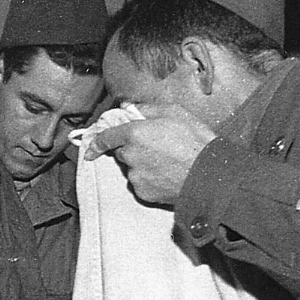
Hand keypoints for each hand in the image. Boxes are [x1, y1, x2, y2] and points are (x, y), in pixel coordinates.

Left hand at [84, 109, 216, 206]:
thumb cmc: (196, 141)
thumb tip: (127, 107)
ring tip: (168, 162)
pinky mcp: (142, 192)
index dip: (97, 142)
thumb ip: (147, 109)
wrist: (209, 175)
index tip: (91, 148)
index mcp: (135, 133)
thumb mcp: (175, 113)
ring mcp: (135, 176)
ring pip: (132, 169)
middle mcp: (131, 155)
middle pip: (123, 152)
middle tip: (156, 147)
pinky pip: (141, 184)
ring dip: (143, 165)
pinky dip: (150, 180)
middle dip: (133, 149)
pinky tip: (167, 174)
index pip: (106, 137)